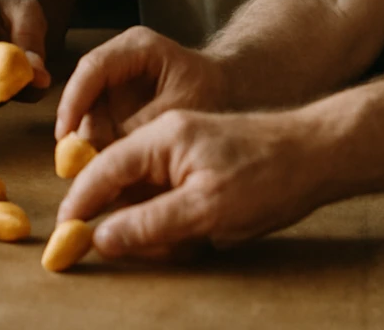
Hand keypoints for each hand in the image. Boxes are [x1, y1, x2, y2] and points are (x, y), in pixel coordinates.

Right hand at [55, 27, 224, 149]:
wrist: (231, 91)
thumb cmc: (211, 93)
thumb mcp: (179, 108)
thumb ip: (141, 125)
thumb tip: (103, 151)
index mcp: (137, 46)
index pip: (93, 67)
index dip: (74, 100)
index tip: (64, 133)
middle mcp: (120, 56)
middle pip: (85, 89)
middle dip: (77, 127)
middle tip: (71, 163)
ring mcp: (117, 76)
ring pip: (89, 108)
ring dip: (87, 139)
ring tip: (87, 170)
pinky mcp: (119, 96)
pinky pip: (101, 120)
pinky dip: (101, 142)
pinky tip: (103, 166)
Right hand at [57, 108, 324, 258]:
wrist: (319, 154)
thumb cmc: (268, 177)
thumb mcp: (207, 210)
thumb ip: (151, 223)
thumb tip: (101, 238)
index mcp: (161, 136)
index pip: (105, 167)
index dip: (82, 202)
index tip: (64, 233)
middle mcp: (165, 134)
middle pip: (122, 181)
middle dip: (131, 220)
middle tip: (152, 248)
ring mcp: (182, 145)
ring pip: (146, 192)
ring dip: (160, 225)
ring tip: (193, 242)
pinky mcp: (198, 160)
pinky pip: (168, 193)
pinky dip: (176, 219)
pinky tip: (201, 235)